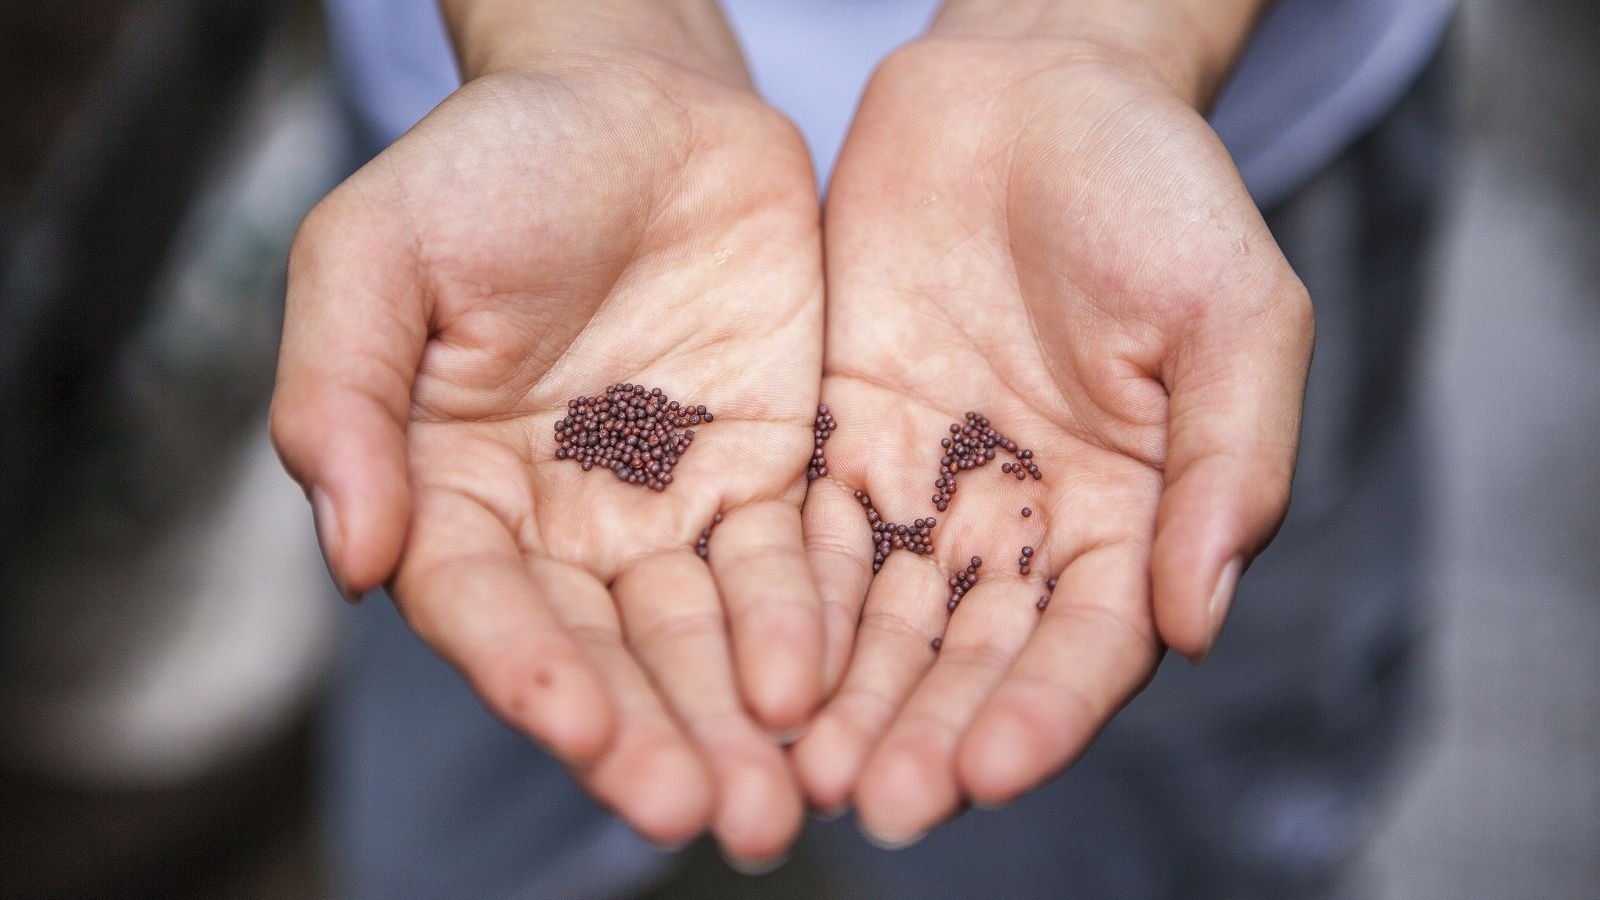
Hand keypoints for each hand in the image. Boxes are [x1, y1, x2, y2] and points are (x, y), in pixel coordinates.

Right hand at [270, 18, 823, 862]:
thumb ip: (340, 396)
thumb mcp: (375, 253)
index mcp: (451, 491)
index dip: (526, 673)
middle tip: (708, 814)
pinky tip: (824, 689)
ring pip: (702, 637)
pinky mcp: (761, 477)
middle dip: (653, 736)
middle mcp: (560, 525)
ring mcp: (666, 507)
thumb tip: (350, 554)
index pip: (485, 608)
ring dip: (736, 721)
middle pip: (605, 654)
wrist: (636, 98)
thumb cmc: (490, 164)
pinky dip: (804, 628)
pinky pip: (787, 566)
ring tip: (775, 802)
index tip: (574, 726)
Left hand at [794, 16, 1310, 842]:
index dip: (1042, 713)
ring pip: (878, 620)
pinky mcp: (836, 440)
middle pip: (970, 658)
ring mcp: (923, 487)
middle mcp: (1019, 525)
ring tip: (798, 767)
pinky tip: (747, 662)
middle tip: (873, 801)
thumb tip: (1202, 619)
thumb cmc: (1156, 187)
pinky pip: (801, 535)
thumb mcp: (1234, 310)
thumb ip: (1233, 462)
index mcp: (1129, 514)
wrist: (1032, 86)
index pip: (1087, 645)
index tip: (986, 771)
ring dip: (844, 698)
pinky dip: (778, 603)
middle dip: (925, 732)